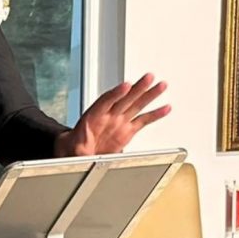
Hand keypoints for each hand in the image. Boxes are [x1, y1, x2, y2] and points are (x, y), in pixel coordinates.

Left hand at [53, 73, 170, 156]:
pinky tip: (165, 107)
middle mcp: (108, 116)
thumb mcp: (73, 151)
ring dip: (149, 95)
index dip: (115, 93)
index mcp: (92, 118)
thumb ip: (81, 153)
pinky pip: (142, 120)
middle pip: (124, 98)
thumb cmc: (73, 148)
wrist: (75, 152)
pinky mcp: (127, 131)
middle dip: (137, 88)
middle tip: (148, 77)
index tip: (126, 86)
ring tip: (161, 85)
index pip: (105, 102)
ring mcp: (118, 122)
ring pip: (135, 105)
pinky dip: (154, 114)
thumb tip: (86, 160)